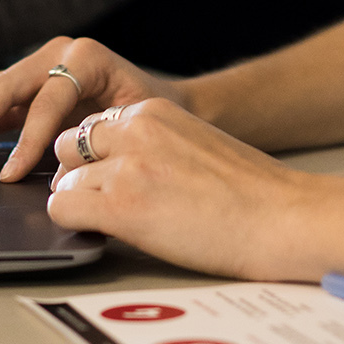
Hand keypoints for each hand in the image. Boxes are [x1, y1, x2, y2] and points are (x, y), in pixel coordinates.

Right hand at [0, 35, 185, 179]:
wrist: (165, 100)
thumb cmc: (155, 113)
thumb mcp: (132, 127)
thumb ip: (94, 147)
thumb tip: (57, 182)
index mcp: (84, 58)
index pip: (46, 100)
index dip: (27, 140)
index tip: (10, 176)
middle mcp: (56, 54)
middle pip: (3, 87)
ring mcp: (38, 65)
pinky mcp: (27, 83)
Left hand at [47, 97, 320, 280]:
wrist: (281, 217)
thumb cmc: (251, 193)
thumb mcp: (196, 144)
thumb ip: (155, 145)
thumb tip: (121, 166)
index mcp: (154, 110)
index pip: (93, 125)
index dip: (97, 158)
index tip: (110, 180)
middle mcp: (135, 129)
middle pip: (68, 145)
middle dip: (78, 174)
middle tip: (103, 202)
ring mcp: (126, 166)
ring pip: (62, 179)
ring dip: (80, 201)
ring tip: (112, 222)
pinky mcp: (121, 205)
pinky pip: (62, 208)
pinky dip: (74, 222)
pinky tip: (105, 232)